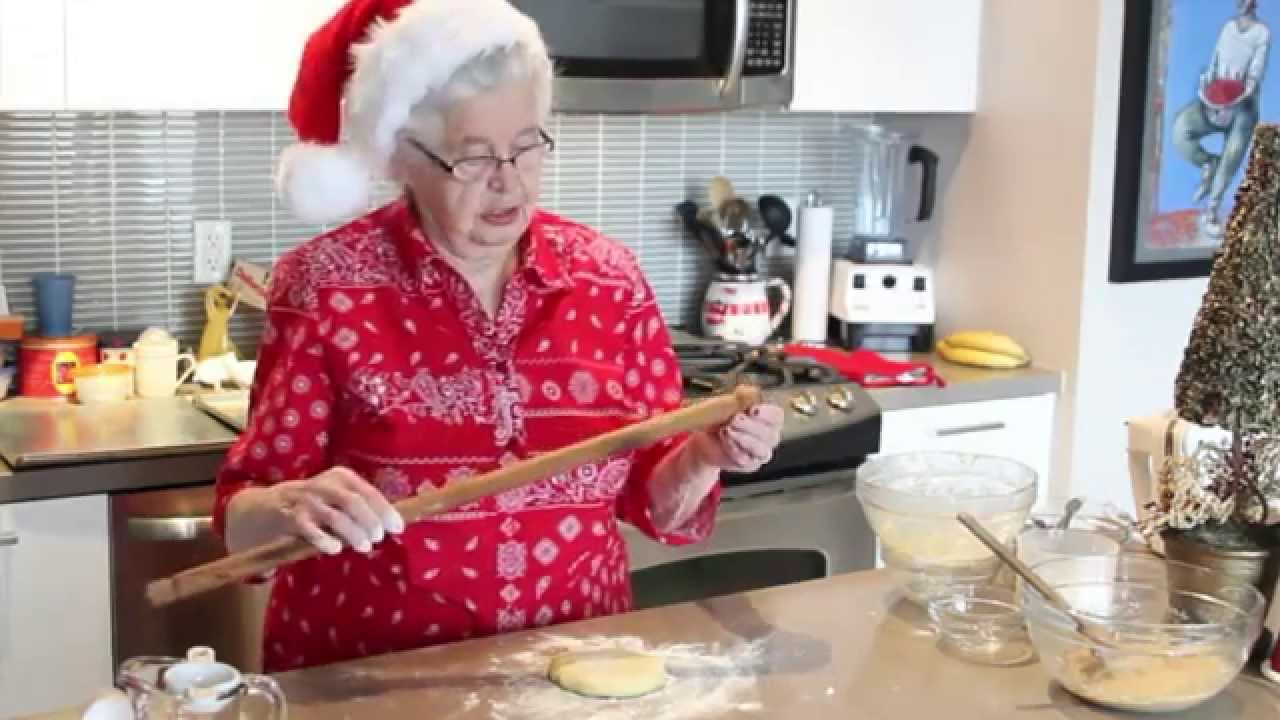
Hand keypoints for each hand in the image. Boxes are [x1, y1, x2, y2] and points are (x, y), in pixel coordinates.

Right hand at [266, 467, 405, 554]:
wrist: (272, 506)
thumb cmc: (317, 504)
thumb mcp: (339, 497)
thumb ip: (362, 507)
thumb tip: (392, 525)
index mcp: (341, 476)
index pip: (368, 492)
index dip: (385, 511)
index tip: (397, 528)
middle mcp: (324, 484)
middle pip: (353, 502)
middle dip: (370, 521)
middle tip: (378, 537)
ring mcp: (306, 500)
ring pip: (335, 516)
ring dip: (352, 533)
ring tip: (364, 547)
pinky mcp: (290, 516)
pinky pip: (310, 529)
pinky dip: (325, 539)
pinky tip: (335, 549)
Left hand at [692, 403, 784, 473]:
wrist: (703, 438)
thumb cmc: (719, 418)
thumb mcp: (725, 404)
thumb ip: (738, 397)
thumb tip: (747, 390)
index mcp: (767, 417)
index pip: (777, 416)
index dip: (766, 414)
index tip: (752, 410)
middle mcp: (768, 436)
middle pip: (770, 433)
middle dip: (750, 426)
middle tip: (733, 419)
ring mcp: (761, 452)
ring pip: (761, 449)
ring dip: (743, 439)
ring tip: (726, 430)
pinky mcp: (750, 465)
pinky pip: (747, 460)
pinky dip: (734, 450)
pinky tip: (724, 441)